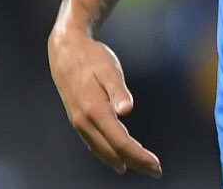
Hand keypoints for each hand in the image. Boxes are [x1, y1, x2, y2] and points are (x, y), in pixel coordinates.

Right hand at [48, 26, 162, 176]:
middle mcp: (84, 121)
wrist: (65, 50)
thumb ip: (118, 90)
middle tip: (156, 171)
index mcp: (94, 111)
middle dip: (135, 162)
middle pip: (112, 150)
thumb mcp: (109, 69)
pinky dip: (107, 154)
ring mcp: (79, 122)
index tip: (156, 165)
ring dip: (122, 160)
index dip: (139, 155)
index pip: (120, 141)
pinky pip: (94, 144)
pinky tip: (116, 159)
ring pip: (101, 150)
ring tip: (141, 167)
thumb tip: (127, 110)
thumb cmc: (92, 57)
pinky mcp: (78, 119)